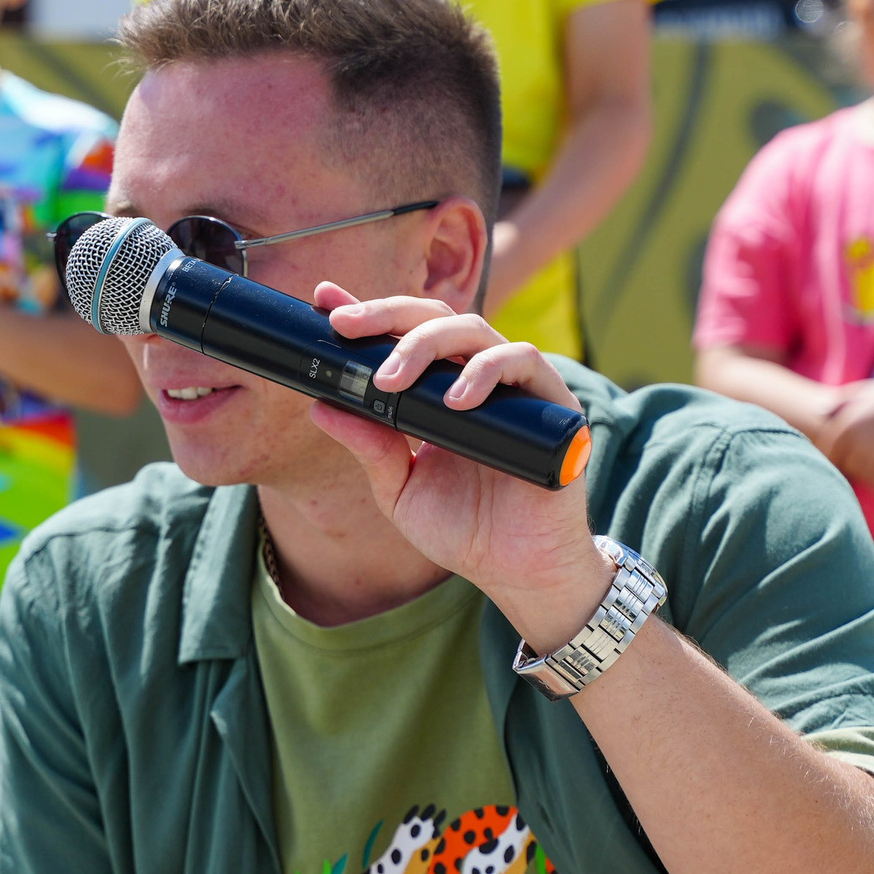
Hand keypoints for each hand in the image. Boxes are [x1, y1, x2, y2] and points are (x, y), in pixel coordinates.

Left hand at [307, 286, 613, 652]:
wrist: (516, 572)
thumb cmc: (463, 529)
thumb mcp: (399, 489)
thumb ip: (368, 448)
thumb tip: (320, 406)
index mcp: (438, 391)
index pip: (404, 334)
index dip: (369, 311)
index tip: (325, 301)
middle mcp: (477, 378)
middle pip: (435, 316)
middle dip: (386, 315)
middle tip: (348, 329)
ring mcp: (515, 387)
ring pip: (474, 330)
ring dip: (426, 343)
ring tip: (391, 381)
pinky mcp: (553, 403)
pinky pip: (523, 362)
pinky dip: (486, 372)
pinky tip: (456, 400)